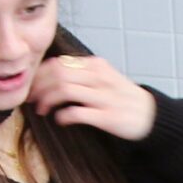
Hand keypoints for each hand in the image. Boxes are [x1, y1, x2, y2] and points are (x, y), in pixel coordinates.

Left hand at [27, 54, 156, 140]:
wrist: (150, 115)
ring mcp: (104, 97)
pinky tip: (60, 120)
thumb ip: (81, 74)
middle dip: (39, 87)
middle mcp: (99, 77)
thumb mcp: (103, 78)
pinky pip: (78, 112)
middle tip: (31, 99)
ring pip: (65, 90)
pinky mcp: (107, 116)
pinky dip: (63, 116)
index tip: (31, 86)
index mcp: (96, 66)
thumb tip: (50, 76)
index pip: (59, 63)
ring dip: (47, 100)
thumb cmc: (122, 98)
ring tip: (42, 110)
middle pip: (58, 74)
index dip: (40, 74)